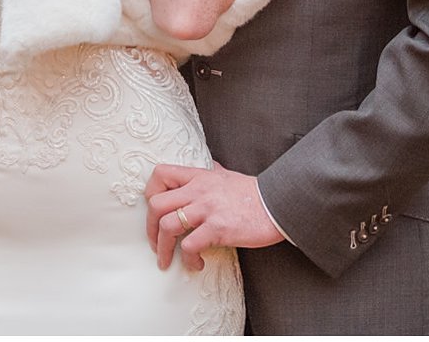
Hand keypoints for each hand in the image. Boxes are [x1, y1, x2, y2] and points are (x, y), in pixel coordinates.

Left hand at [144, 162, 285, 271]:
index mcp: (199, 176)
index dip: (150, 193)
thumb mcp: (228, 175)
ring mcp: (207, 209)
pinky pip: (190, 245)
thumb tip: (210, 164)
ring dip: (163, 248)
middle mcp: (199, 190)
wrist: (279, 204)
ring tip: (167, 260)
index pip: (160, 174)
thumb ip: (214, 171)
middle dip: (150, 228)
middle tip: (156, 244)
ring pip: (167, 226)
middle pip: (156, 204)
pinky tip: (196, 264)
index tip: (154, 212)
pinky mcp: (218, 228)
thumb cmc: (254, 193)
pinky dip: (188, 259)